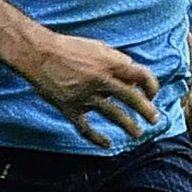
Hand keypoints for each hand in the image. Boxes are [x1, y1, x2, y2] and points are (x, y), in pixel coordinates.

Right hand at [25, 31, 160, 147]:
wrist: (37, 53)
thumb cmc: (68, 47)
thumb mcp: (97, 46)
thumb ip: (116, 59)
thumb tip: (132, 71)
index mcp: (109, 63)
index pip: (141, 75)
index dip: (151, 86)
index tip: (152, 95)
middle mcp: (100, 80)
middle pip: (131, 98)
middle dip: (146, 111)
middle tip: (154, 120)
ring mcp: (85, 96)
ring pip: (114, 115)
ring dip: (129, 126)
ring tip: (138, 134)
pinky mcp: (70, 108)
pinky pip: (85, 128)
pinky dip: (97, 138)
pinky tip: (107, 145)